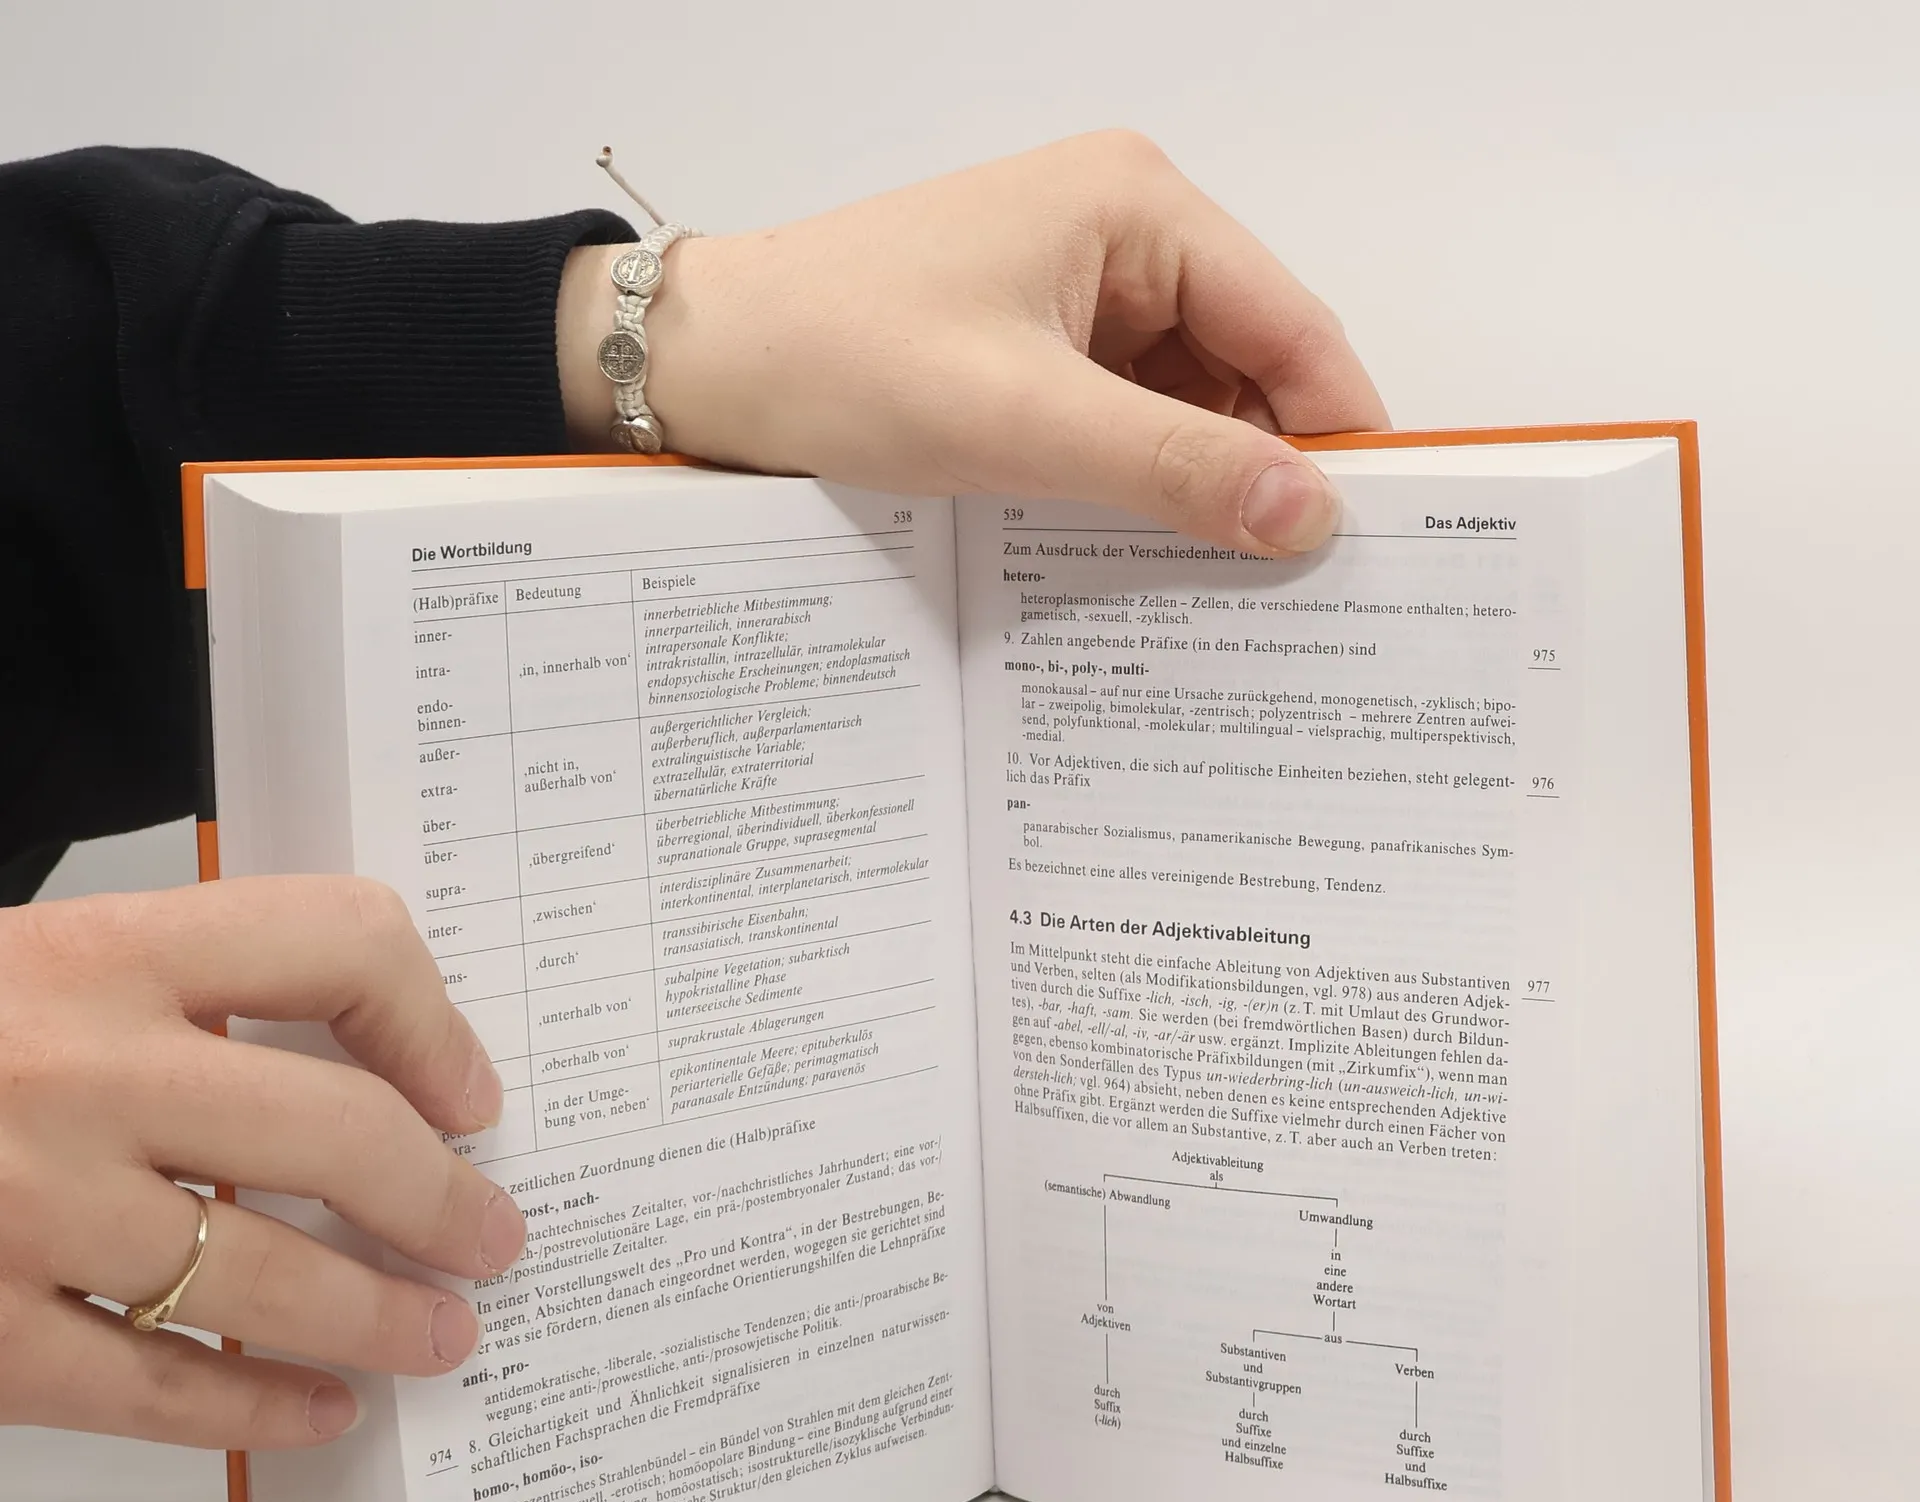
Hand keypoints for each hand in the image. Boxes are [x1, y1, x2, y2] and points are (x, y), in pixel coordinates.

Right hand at [0, 878, 524, 1446]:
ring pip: (263, 1278)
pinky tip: (314, 1413)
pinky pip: (148, 1387)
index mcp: (96, 951)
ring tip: (442, 1335)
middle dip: (444, 1202)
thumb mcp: (30, 962)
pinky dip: (251, 1409)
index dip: (432, 1019)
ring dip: (379, 1315)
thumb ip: (166, 995)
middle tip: (492, 1237)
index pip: (333, 943)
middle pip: (338, 1135)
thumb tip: (353, 1066)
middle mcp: (76, 1070)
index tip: (469, 1091)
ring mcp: (19, 1208)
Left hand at [558, 130, 1387, 555]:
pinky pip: (1128, 419)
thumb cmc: (843, 357)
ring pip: (1191, 402)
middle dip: (1268, 468)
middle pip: (1250, 366)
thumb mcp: (1023, 422)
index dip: (1337, 432)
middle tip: (1301, 588)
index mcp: (1137, 209)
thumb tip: (1305, 515)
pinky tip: (1149, 549)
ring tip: (1228, 586)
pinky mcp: (1041, 347)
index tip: (1374, 537)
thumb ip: (1173, 466)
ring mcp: (1080, 294)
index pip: (1291, 325)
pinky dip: (1145, 481)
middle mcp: (1123, 237)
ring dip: (1202, 484)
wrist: (709, 366)